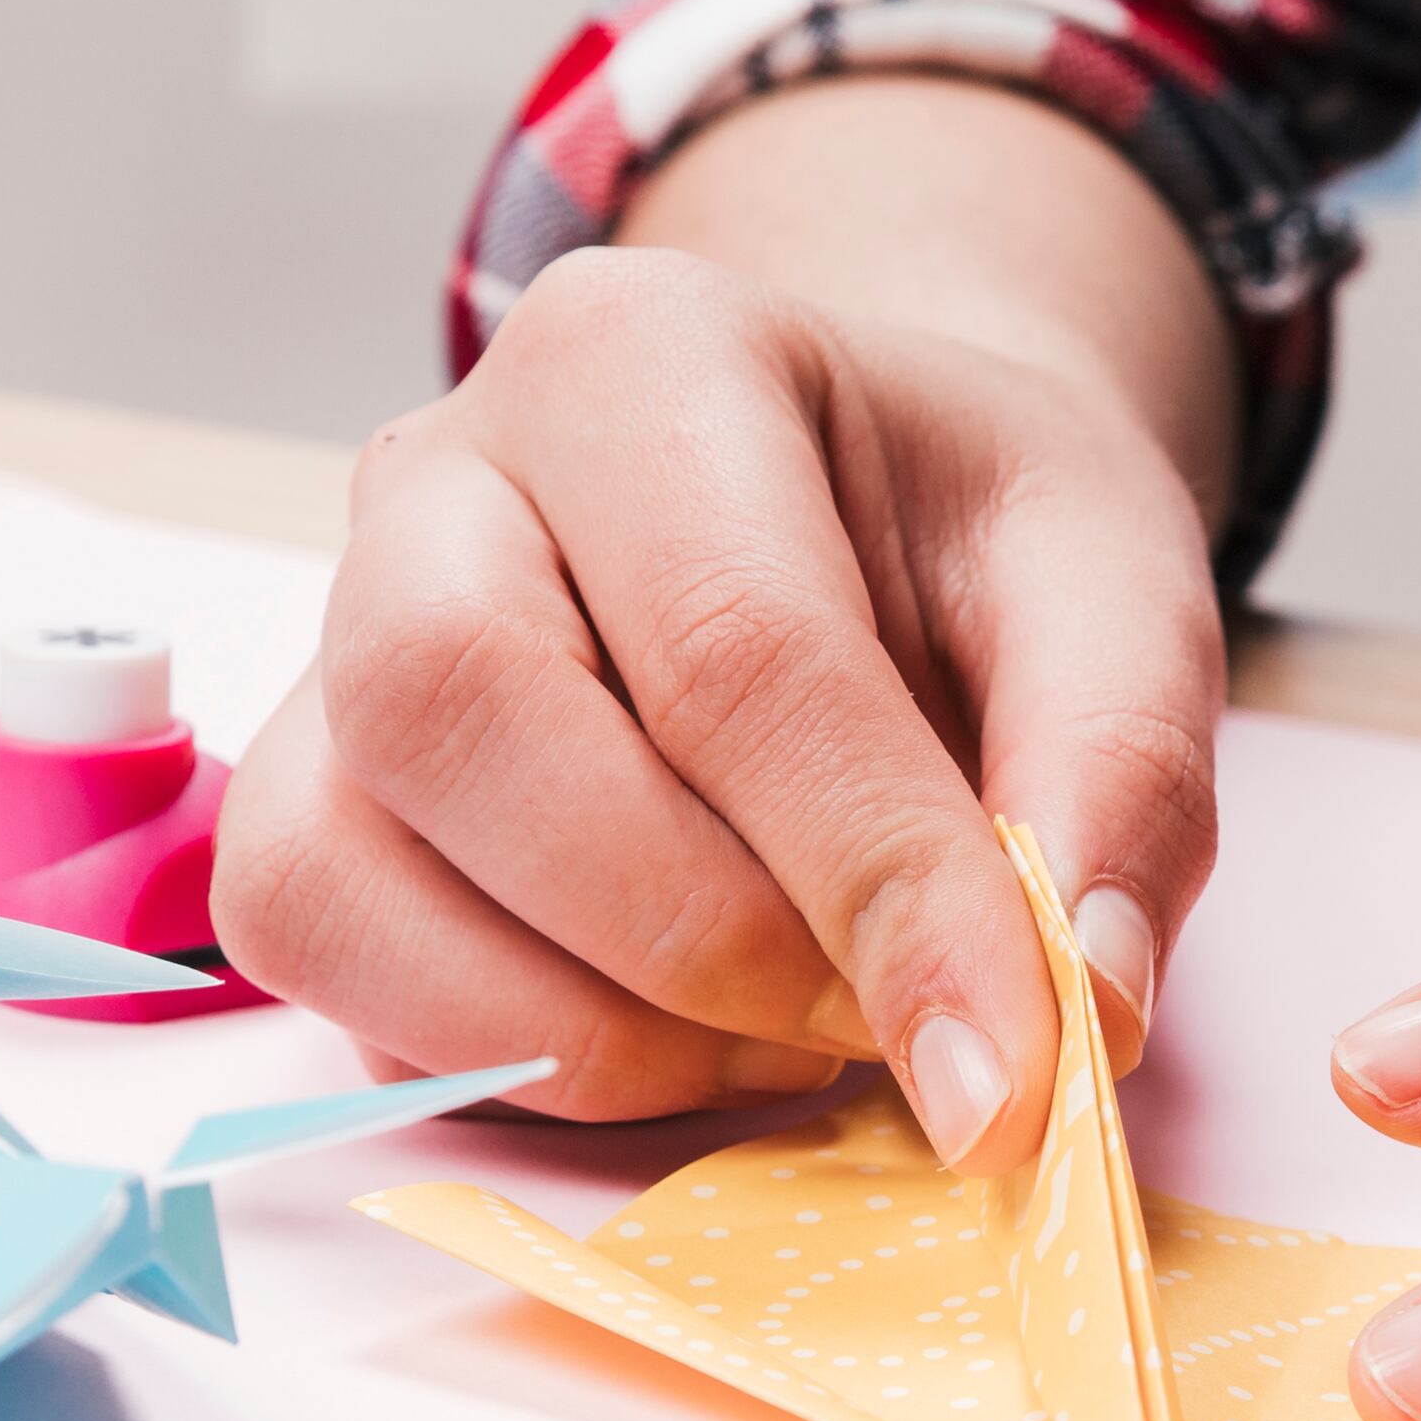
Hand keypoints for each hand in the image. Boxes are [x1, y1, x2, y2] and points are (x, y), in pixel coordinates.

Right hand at [215, 90, 1234, 1172]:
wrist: (859, 511)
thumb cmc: (961, 532)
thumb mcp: (1115, 587)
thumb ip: (1121, 773)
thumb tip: (1072, 1006)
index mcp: (643, 355)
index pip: (732, 646)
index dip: (877, 885)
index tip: (1013, 1065)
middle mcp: (435, 473)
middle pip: (458, 716)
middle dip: (694, 937)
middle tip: (870, 1013)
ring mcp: (334, 643)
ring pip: (338, 869)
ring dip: (587, 1024)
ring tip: (785, 1022)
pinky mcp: (299, 803)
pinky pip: (328, 968)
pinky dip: (508, 1054)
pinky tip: (673, 1026)